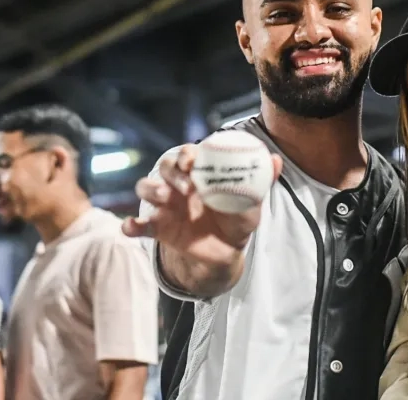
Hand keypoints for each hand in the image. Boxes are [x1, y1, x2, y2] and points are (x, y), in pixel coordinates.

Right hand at [122, 143, 282, 293]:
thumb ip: (261, 181)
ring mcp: (165, 205)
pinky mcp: (156, 227)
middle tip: (185, 182)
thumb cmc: (237, 219)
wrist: (224, 252)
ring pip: (146, 188)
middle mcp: (179, 184)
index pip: (187, 154)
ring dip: (151, 189)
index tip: (192, 160)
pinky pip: (138, 224)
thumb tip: (276, 160)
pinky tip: (132, 227)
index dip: (186, 154)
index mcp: (199, 173)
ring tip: (165, 197)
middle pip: (165, 166)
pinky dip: (130, 224)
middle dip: (172, 171)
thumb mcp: (251, 202)